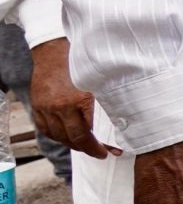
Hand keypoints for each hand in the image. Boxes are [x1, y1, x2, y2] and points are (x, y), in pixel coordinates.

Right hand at [28, 37, 113, 158]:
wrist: (54, 49)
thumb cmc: (81, 63)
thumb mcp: (100, 81)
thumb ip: (108, 101)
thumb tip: (124, 120)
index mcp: (79, 101)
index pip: (87, 134)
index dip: (99, 147)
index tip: (110, 152)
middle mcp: (59, 107)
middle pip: (73, 139)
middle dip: (89, 149)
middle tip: (102, 153)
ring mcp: (45, 108)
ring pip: (58, 137)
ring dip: (73, 144)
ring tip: (87, 146)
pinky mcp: (36, 106)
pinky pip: (46, 129)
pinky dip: (57, 136)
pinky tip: (68, 137)